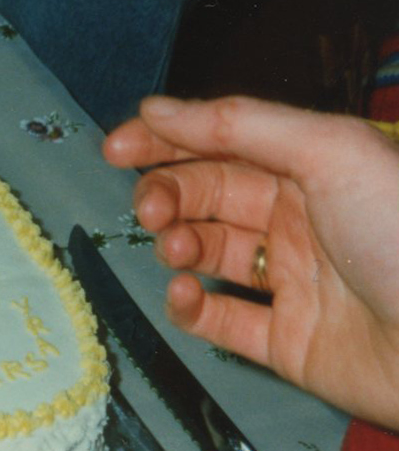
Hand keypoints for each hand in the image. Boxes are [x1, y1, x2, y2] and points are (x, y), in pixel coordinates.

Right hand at [103, 95, 398, 430]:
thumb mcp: (331, 151)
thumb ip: (241, 125)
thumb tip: (161, 109)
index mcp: (317, 167)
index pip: (225, 142)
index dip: (168, 140)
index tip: (118, 147)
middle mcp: (303, 219)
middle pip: (210, 195)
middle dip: (169, 194)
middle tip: (150, 208)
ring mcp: (294, 281)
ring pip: (210, 254)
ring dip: (178, 244)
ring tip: (175, 249)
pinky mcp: (287, 341)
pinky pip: (222, 322)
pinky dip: (190, 308)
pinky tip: (184, 295)